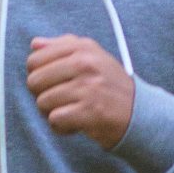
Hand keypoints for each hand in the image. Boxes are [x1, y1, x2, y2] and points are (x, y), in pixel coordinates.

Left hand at [26, 34, 134, 150]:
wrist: (139, 112)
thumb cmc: (109, 85)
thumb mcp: (92, 57)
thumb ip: (62, 47)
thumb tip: (35, 44)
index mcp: (82, 47)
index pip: (34, 60)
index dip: (38, 76)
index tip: (53, 83)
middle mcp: (85, 64)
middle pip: (34, 81)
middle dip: (42, 95)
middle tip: (60, 100)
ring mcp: (88, 87)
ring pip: (42, 102)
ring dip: (52, 113)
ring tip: (70, 111)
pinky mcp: (90, 111)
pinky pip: (55, 120)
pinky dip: (61, 127)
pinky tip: (74, 124)